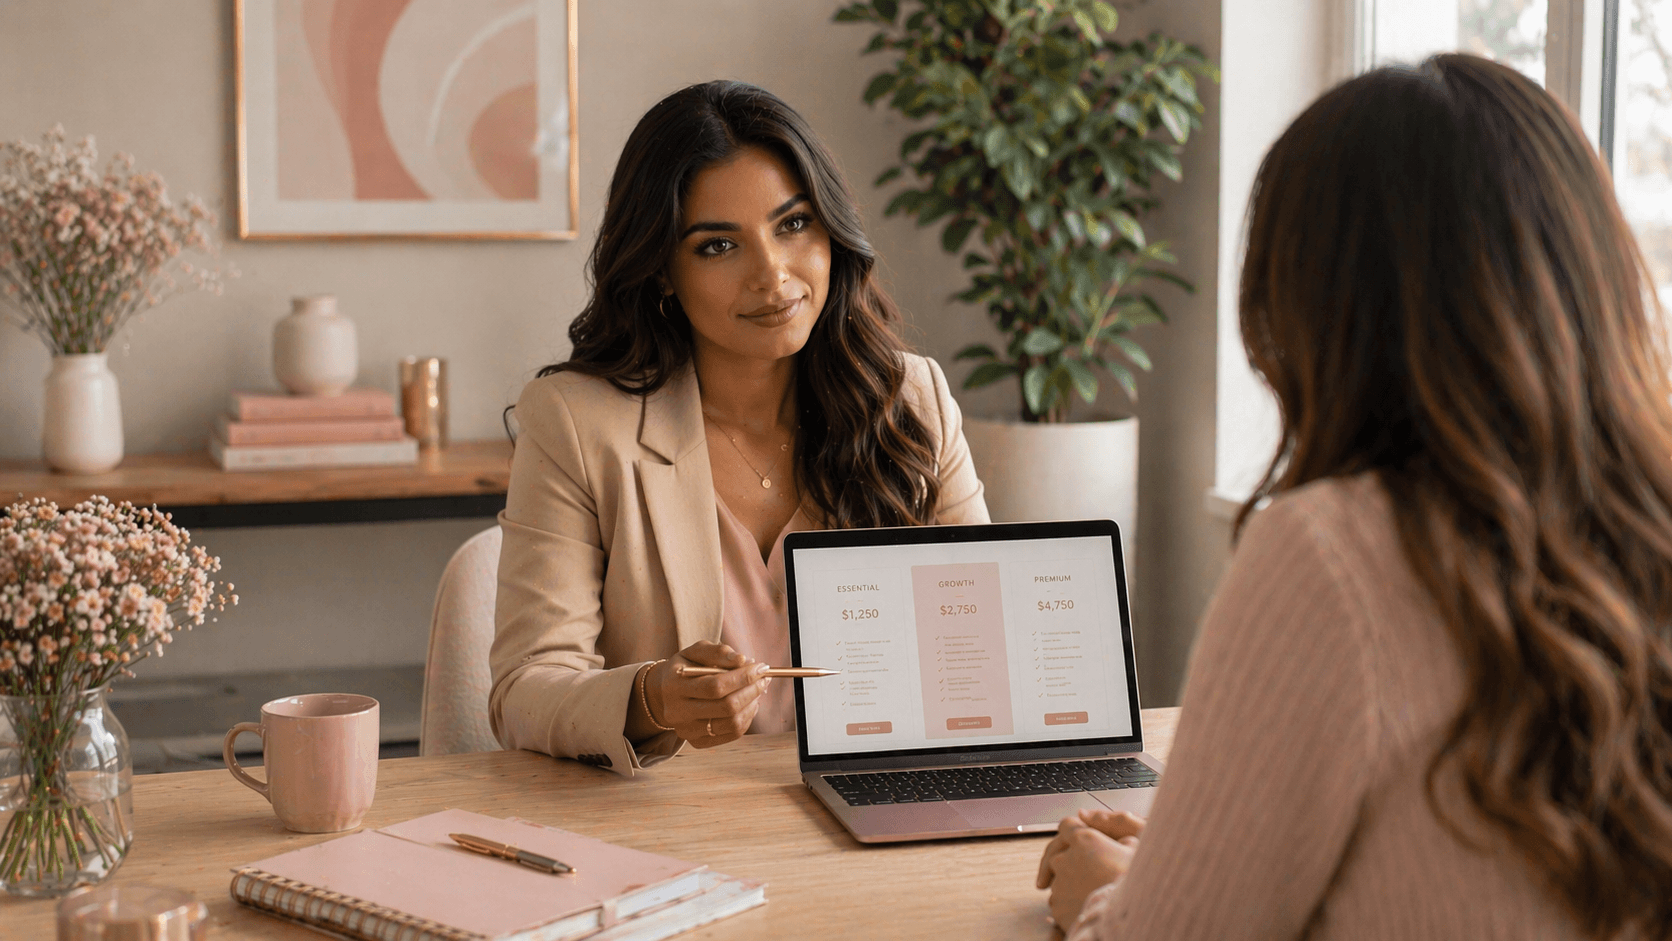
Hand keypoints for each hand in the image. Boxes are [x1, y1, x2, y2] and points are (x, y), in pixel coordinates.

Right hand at [643, 642, 769, 747]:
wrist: (665, 693)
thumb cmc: (687, 667)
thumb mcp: (697, 651)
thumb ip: (718, 652)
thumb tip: (742, 660)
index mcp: (674, 686)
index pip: (714, 686)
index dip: (742, 678)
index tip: (761, 667)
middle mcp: (677, 712)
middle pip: (725, 707)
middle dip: (751, 691)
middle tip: (764, 679)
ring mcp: (686, 730)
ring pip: (731, 723)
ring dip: (752, 705)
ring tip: (757, 690)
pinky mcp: (696, 742)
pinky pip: (732, 734)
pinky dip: (747, 718)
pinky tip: (749, 704)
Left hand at [1036, 809, 1144, 929]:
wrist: (1130, 918)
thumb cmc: (1135, 883)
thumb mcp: (1135, 852)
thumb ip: (1122, 840)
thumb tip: (1121, 841)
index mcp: (1084, 840)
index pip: (1066, 825)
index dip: (1071, 831)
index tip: (1073, 838)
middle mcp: (1065, 859)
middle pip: (1056, 853)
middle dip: (1064, 859)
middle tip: (1075, 869)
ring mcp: (1059, 883)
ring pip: (1057, 878)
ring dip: (1068, 882)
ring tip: (1089, 891)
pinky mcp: (1057, 904)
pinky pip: (1058, 900)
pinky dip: (1067, 901)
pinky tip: (1083, 905)